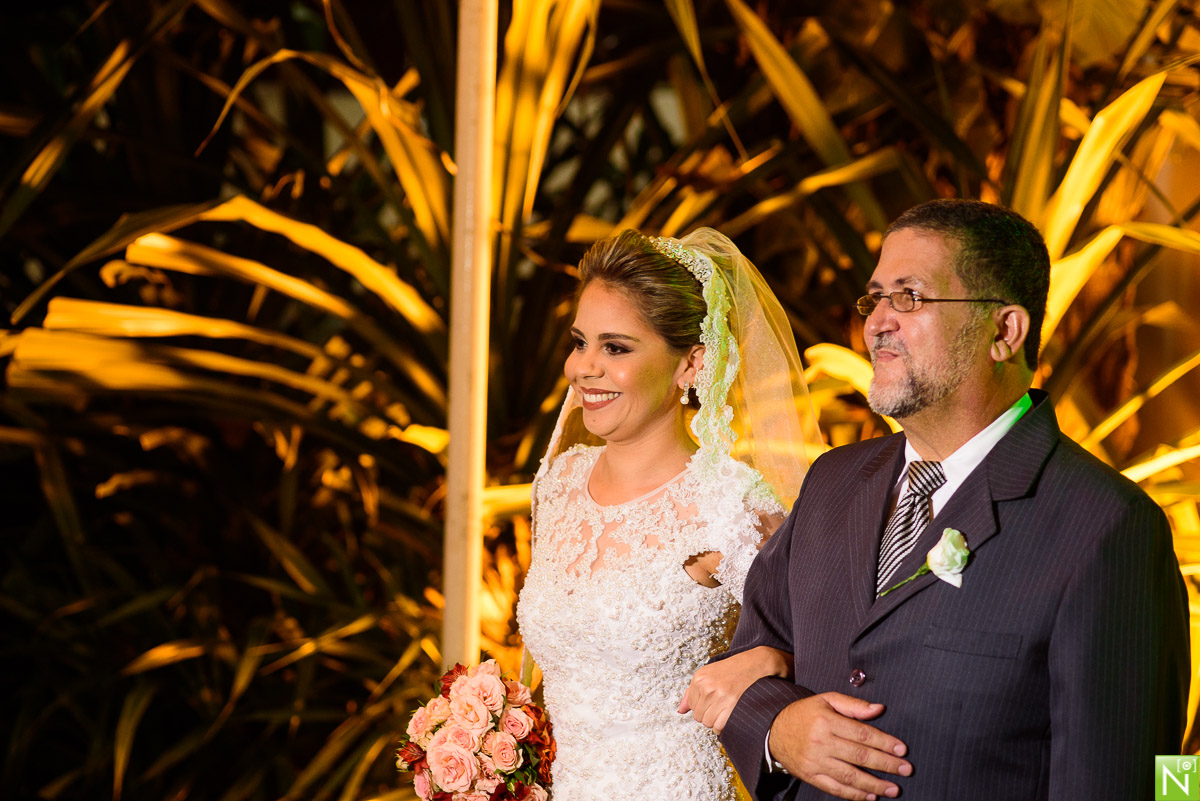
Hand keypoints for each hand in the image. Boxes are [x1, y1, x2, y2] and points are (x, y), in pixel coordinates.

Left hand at [678, 646, 791, 732]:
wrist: (757, 664)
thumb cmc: (735, 668)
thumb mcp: (709, 674)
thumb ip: (692, 692)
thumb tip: (681, 710)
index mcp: (699, 678)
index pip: (691, 706)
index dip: (702, 706)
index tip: (712, 700)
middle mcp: (707, 687)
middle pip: (698, 716)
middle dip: (709, 714)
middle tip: (720, 705)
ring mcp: (719, 696)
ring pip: (707, 722)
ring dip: (716, 720)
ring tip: (725, 709)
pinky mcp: (731, 705)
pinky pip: (718, 726)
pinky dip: (723, 725)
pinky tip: (729, 715)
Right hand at [770, 693, 910, 800]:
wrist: (774, 730)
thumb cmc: (805, 713)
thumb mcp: (826, 700)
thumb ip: (853, 705)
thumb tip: (879, 709)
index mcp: (826, 720)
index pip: (861, 733)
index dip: (884, 742)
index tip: (902, 749)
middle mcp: (821, 742)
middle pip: (859, 756)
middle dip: (886, 764)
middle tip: (906, 769)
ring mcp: (815, 761)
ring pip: (850, 776)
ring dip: (875, 784)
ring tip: (894, 789)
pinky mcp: (810, 776)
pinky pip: (835, 788)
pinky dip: (855, 795)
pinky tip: (871, 796)